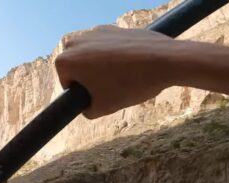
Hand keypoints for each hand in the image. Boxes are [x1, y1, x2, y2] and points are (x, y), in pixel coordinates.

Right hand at [55, 25, 176, 118]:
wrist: (164, 61)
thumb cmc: (129, 85)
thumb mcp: (101, 109)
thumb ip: (85, 110)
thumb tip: (86, 104)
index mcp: (65, 61)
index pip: (67, 84)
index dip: (84, 94)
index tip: (102, 94)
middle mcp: (74, 41)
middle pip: (76, 68)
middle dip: (89, 77)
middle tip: (111, 87)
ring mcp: (94, 31)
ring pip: (91, 57)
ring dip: (100, 67)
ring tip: (122, 76)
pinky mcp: (111, 27)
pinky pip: (105, 47)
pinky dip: (113, 56)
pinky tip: (130, 65)